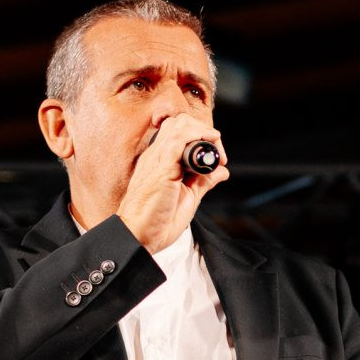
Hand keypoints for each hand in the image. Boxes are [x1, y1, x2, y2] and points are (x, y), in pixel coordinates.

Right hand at [116, 115, 229, 252]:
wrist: (138, 237)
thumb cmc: (155, 222)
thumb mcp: (188, 198)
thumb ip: (203, 181)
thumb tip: (221, 171)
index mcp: (160, 161)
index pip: (179, 132)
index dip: (201, 136)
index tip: (216, 157)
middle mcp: (156, 156)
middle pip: (180, 122)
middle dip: (205, 131)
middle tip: (217, 153)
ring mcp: (157, 160)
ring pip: (180, 125)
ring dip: (204, 133)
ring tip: (216, 152)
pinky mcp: (161, 168)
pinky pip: (178, 139)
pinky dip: (197, 137)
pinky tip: (209, 147)